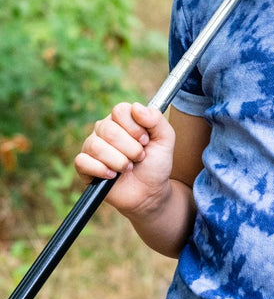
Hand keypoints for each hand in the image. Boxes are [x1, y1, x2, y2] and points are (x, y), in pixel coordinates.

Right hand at [74, 102, 175, 216]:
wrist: (149, 192)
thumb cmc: (156, 163)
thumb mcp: (165, 139)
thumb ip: (156, 119)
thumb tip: (136, 107)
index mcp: (123, 119)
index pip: (120, 110)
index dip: (135, 128)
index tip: (145, 141)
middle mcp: (104, 129)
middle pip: (109, 130)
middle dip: (130, 149)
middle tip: (139, 158)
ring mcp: (92, 146)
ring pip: (96, 146)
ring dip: (118, 161)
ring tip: (128, 168)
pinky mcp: (83, 165)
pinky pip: (82, 161)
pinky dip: (101, 170)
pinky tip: (112, 176)